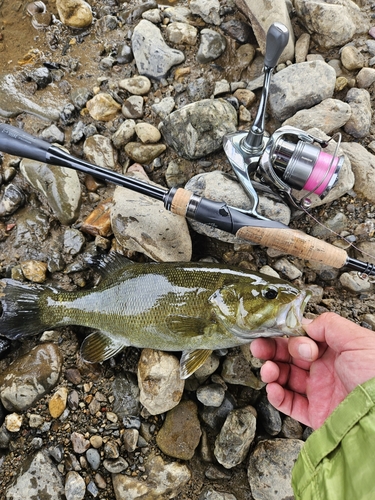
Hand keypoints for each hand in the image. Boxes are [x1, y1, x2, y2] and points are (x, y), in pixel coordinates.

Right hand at [250, 312, 374, 428]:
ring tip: (268, 370)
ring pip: (286, 379)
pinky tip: (273, 388)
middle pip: (290, 357)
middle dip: (271, 351)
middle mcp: (325, 369)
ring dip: (271, 371)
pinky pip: (290, 404)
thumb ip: (329, 325)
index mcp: (335, 350)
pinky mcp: (316, 414)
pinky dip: (277, 396)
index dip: (286, 336)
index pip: (302, 339)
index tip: (272, 333)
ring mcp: (320, 391)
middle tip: (259, 347)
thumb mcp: (358, 339)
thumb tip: (304, 324)